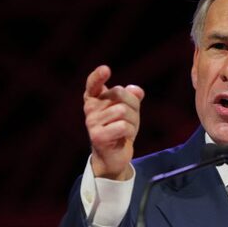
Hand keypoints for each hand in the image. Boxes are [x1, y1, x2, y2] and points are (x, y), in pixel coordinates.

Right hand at [83, 65, 144, 179]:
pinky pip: (123, 126)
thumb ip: (132, 97)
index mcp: (94, 99)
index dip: (98, 76)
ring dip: (133, 121)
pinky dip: (130, 131)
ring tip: (126, 130)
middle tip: (130, 119)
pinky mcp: (97, 136)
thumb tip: (137, 90)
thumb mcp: (130, 111)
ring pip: (123, 110)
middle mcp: (90, 109)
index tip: (106, 69)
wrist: (114, 157)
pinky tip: (123, 138)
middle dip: (133, 105)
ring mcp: (91, 122)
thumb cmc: (120, 130)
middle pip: (119, 93)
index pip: (93, 84)